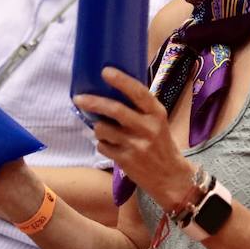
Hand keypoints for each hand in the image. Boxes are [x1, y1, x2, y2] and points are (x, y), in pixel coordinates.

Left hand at [73, 67, 192, 212]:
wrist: (170, 177)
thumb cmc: (161, 144)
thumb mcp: (158, 122)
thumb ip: (140, 109)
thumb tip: (111, 90)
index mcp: (157, 114)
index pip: (138, 93)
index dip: (121, 80)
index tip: (105, 71)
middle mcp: (148, 128)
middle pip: (115, 110)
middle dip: (94, 102)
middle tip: (79, 98)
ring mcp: (136, 145)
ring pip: (103, 129)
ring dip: (98, 127)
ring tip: (104, 129)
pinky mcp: (126, 160)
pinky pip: (102, 146)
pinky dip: (102, 143)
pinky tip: (111, 145)